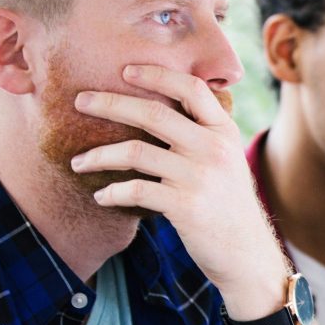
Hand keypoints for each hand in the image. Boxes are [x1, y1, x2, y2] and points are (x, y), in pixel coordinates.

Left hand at [70, 65, 288, 316]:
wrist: (247, 254)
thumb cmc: (229, 206)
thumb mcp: (227, 161)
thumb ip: (202, 135)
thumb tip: (157, 111)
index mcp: (223, 131)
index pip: (191, 88)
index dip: (156, 75)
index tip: (125, 70)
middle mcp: (213, 149)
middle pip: (153, 114)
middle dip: (110, 103)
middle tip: (81, 101)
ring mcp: (199, 177)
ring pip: (135, 153)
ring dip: (99, 156)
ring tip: (77, 162)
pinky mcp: (185, 206)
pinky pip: (136, 190)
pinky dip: (112, 192)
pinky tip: (101, 195)